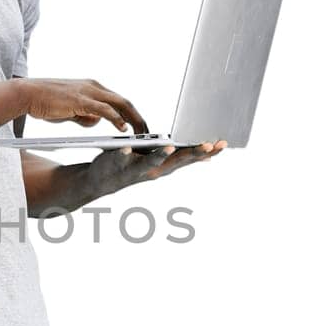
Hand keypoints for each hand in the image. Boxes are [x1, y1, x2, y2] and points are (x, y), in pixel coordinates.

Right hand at [25, 77, 146, 133]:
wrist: (27, 93)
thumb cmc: (46, 102)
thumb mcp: (70, 111)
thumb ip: (84, 115)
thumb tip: (96, 122)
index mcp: (92, 88)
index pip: (118, 101)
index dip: (131, 114)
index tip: (139, 127)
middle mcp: (94, 87)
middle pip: (124, 102)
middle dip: (138, 118)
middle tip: (148, 134)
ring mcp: (88, 92)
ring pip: (119, 104)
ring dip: (133, 120)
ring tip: (141, 134)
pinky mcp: (81, 100)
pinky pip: (104, 110)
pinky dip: (116, 119)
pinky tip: (123, 129)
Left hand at [87, 139, 227, 194]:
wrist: (101, 181)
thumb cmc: (135, 166)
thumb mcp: (161, 163)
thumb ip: (181, 159)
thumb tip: (206, 157)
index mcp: (165, 166)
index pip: (190, 158)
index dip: (207, 152)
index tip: (223, 144)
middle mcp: (154, 170)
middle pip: (176, 161)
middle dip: (193, 153)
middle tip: (209, 145)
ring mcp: (136, 169)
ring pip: (150, 163)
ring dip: (160, 156)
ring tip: (170, 147)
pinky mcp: (117, 164)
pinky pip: (121, 159)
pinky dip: (124, 154)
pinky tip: (127, 149)